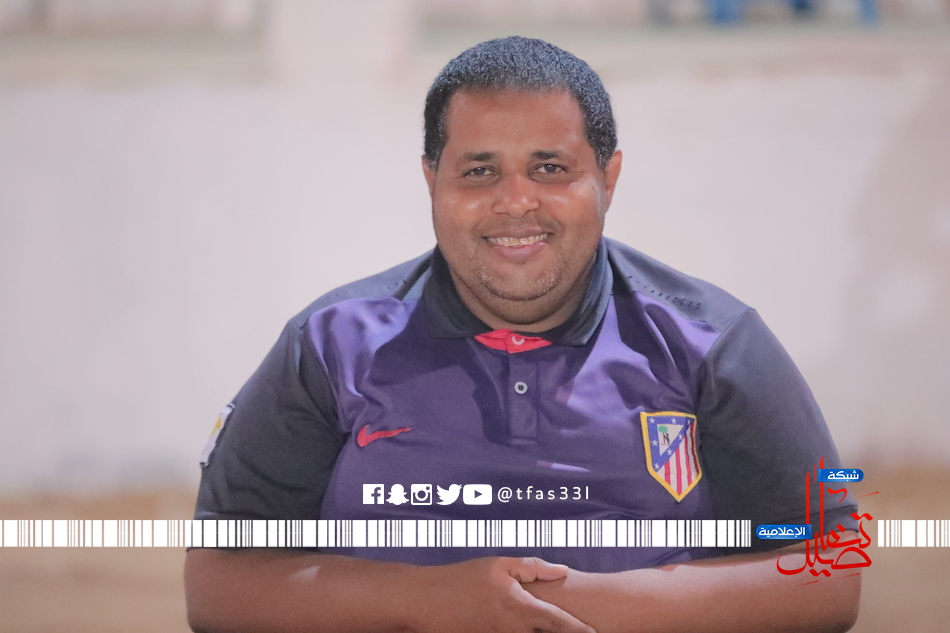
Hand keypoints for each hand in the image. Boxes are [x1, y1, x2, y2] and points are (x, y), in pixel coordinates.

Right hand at [412, 556, 595, 632]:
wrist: (426, 602)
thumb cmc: (462, 579)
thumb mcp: (499, 564)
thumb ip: (534, 567)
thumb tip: (563, 570)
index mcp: (520, 607)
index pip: (559, 623)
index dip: (581, 630)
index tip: (596, 632)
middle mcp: (513, 630)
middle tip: (588, 632)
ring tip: (559, 632)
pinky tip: (523, 630)